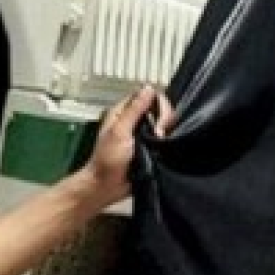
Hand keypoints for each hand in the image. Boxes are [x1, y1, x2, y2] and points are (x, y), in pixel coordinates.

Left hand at [82, 85, 175, 206]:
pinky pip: (164, 139)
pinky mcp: (150, 148)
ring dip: (166, 133)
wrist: (107, 187)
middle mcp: (135, 120)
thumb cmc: (108, 159)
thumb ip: (135, 110)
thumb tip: (149, 87)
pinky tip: (165, 149)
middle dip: (164, 120)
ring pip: (164, 124)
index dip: (158, 104)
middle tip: (158, 137)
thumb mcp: (120, 132)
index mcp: (124, 112)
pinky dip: (167, 142)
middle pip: (159, 108)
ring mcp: (143, 134)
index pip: (148, 95)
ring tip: (160, 146)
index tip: (159, 122)